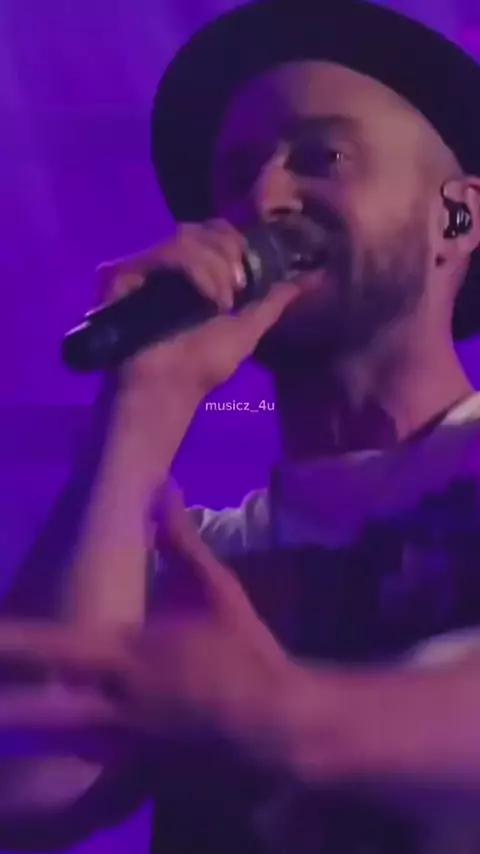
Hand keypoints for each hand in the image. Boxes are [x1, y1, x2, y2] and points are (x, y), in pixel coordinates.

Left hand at [0, 489, 298, 766]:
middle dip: (1, 704)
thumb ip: (180, 539)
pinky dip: (56, 758)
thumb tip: (160, 485)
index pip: (47, 648)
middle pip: (30, 712)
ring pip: (47, 744)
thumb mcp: (216, 588)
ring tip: (7, 709)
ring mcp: (115, 745)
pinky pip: (80, 770)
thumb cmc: (244, 651)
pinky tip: (32, 770)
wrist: (276, 724)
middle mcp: (108, 703)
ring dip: (20, 725)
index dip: (3, 642)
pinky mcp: (129, 773)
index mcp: (123, 655)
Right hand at [95, 221, 302, 396]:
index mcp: (193, 270)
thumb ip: (274, 301)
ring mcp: (143, 266)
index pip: (216, 231)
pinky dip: (196, 271)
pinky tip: (206, 299)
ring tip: (220, 303)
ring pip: (187, 236)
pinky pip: (167, 252)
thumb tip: (309, 278)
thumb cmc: (203, 366)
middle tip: (238, 290)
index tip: (249, 277)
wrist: (168, 391)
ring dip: (216, 268)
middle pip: (204, 226)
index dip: (238, 243)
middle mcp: (166, 263)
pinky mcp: (124, 273)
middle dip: (230, 253)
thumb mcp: (248, 330)